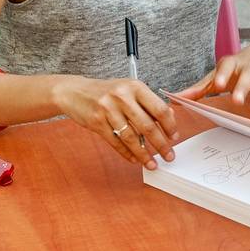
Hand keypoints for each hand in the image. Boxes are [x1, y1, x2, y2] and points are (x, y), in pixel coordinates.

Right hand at [51, 76, 178, 169]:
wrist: (75, 92)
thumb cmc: (107, 92)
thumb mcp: (130, 90)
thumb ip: (149, 103)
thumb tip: (171, 118)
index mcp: (136, 87)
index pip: (159, 109)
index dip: (170, 126)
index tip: (174, 137)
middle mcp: (123, 97)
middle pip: (148, 126)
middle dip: (161, 144)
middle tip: (169, 156)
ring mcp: (108, 110)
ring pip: (131, 138)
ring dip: (144, 154)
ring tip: (152, 163)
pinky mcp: (97, 122)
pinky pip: (115, 142)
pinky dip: (127, 153)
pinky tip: (135, 160)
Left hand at [177, 46, 249, 120]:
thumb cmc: (235, 69)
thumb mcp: (217, 74)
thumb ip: (198, 88)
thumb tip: (175, 99)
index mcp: (232, 63)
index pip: (227, 66)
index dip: (223, 75)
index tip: (218, 85)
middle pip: (246, 77)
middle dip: (242, 88)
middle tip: (237, 100)